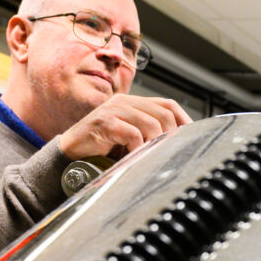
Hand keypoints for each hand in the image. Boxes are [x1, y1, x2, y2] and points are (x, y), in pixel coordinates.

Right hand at [57, 95, 191, 160]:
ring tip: (150, 157)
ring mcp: (113, 110)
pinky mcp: (104, 123)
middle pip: (163, 113)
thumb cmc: (102, 148)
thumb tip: (178, 143)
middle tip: (170, 153)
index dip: (183, 120)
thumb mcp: (130, 138)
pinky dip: (138, 149)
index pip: (168, 104)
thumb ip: (149, 134)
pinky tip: (134, 158)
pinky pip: (132, 134)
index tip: (191, 138)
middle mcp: (124, 102)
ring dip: (154, 144)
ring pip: (150, 124)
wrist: (70, 153)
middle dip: (171, 135)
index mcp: (133, 103)